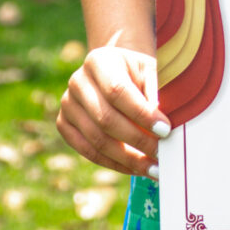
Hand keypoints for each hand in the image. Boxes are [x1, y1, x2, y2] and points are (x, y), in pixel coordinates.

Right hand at [56, 45, 165, 177]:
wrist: (116, 72)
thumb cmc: (139, 73)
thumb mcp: (151, 72)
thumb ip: (156, 93)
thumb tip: (161, 127)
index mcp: (99, 61)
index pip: (117, 90)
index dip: (141, 113)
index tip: (165, 130)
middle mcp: (77, 81)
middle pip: (105, 119)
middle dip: (137, 140)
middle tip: (162, 154)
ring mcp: (67, 104)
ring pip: (96, 139)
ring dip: (128, 159)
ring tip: (154, 169)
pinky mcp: (64, 125)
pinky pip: (88, 151)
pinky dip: (114, 163)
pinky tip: (136, 169)